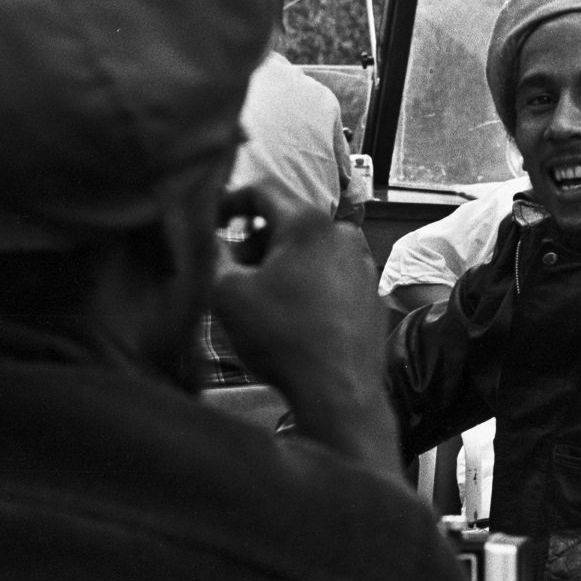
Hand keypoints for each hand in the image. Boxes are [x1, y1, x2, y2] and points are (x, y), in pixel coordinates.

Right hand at [212, 187, 400, 473]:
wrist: (339, 390)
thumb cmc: (281, 337)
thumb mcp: (227, 292)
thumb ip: (212, 253)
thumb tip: (208, 236)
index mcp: (308, 222)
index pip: (262, 189)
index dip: (228, 201)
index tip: (209, 222)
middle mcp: (343, 233)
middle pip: (287, 221)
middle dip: (254, 240)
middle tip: (229, 271)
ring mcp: (364, 263)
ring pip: (310, 249)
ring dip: (280, 264)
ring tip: (259, 298)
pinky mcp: (371, 292)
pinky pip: (330, 275)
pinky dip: (306, 284)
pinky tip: (291, 315)